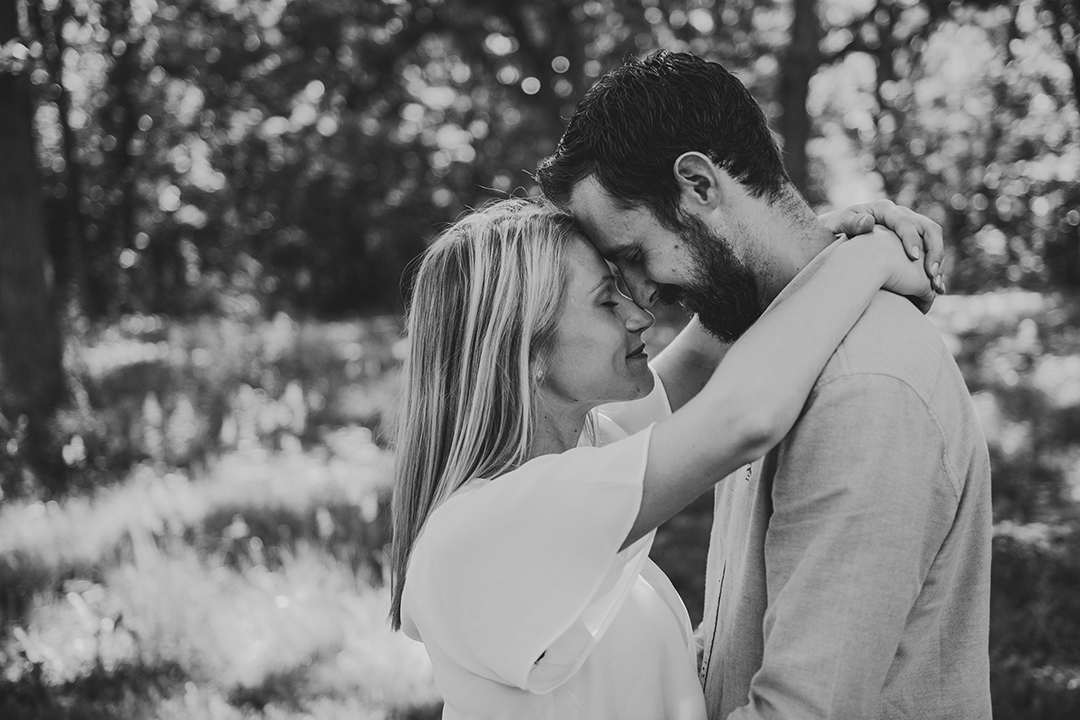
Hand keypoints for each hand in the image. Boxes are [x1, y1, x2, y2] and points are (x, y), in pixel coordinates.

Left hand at [819, 200, 945, 296]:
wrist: (832, 236)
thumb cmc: (830, 231)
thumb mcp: (834, 225)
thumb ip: (849, 223)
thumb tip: (868, 222)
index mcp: (883, 210)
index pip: (904, 221)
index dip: (912, 238)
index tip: (913, 258)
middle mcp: (900, 216)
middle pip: (927, 228)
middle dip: (934, 251)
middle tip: (931, 275)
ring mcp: (907, 229)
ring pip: (933, 240)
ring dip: (938, 262)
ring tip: (937, 285)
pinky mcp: (910, 243)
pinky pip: (930, 254)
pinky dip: (935, 270)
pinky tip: (937, 289)